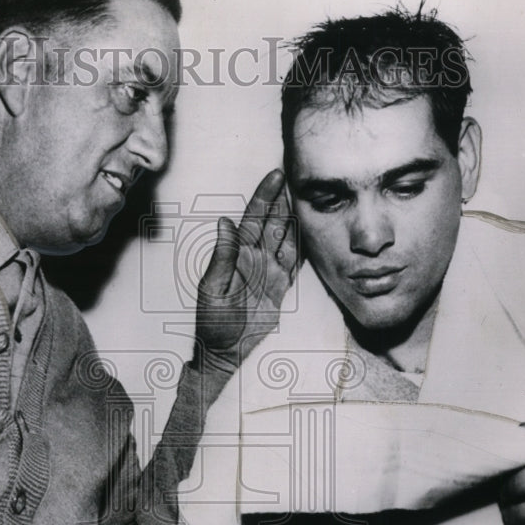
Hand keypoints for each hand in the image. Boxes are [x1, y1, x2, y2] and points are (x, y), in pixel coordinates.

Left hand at [193, 169, 297, 374]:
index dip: (265, 196)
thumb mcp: (213, 290)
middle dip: (284, 198)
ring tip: (308, 195)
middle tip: (297, 174)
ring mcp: (269, 271)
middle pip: (273, 222)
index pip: (254, 218)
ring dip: (295, 217)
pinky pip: (294, 262)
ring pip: (286, 238)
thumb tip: (225, 222)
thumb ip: (223, 257)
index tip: (276, 174)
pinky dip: (303, 245)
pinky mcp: (280, 287)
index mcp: (238, 254)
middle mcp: (255, 258)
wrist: (224, 351)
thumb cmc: (212, 321)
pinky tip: (312, 231)